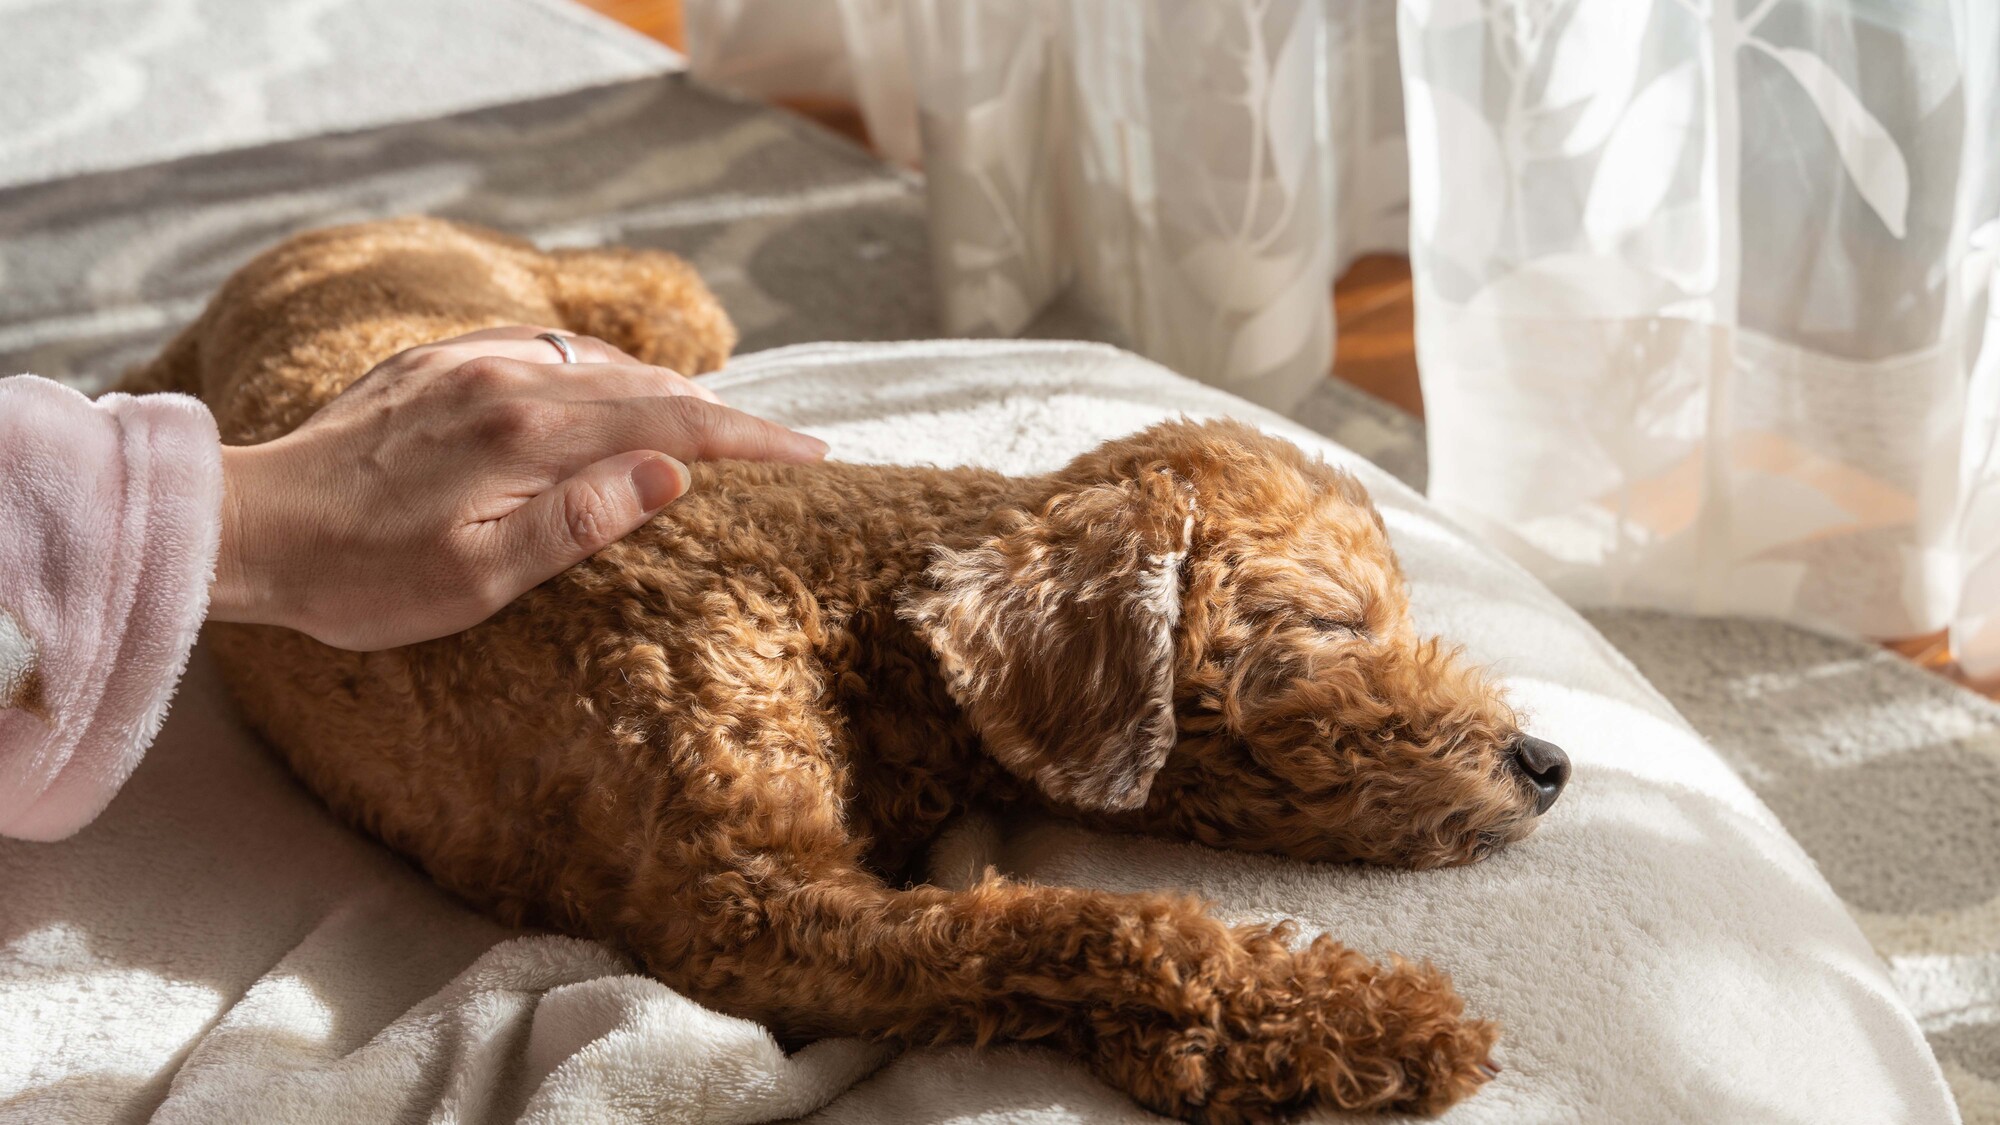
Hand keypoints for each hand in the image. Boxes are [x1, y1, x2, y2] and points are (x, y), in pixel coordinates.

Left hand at [207, 327, 826, 650]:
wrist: (250, 526)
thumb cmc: (361, 577)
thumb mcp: (476, 580)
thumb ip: (578, 522)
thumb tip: (671, 476)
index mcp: (526, 433)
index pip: (671, 428)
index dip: (753, 441)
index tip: (815, 455)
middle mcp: (505, 378)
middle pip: (649, 386)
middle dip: (727, 416)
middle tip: (786, 446)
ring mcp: (469, 361)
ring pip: (602, 363)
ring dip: (668, 392)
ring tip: (715, 426)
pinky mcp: (437, 361)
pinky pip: (548, 351)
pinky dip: (603, 373)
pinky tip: (610, 393)